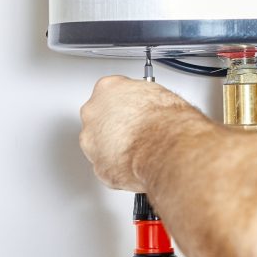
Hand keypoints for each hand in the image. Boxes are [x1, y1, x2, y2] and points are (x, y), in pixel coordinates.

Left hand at [79, 76, 203, 190]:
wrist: (165, 147)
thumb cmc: (163, 120)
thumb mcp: (158, 94)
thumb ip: (142, 99)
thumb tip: (149, 107)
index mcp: (106, 89)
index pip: (110, 92)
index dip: (125, 103)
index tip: (133, 109)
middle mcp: (93, 114)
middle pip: (99, 118)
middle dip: (115, 125)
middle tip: (136, 130)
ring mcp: (92, 142)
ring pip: (100, 145)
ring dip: (115, 148)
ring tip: (139, 150)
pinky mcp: (98, 167)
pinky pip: (107, 167)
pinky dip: (120, 168)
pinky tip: (136, 164)